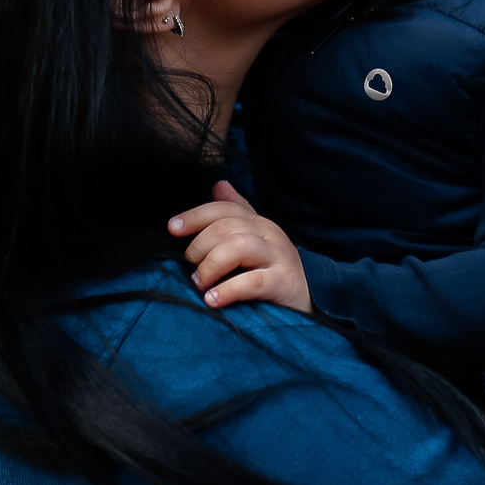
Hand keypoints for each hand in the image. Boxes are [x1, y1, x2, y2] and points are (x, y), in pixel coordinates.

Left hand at [170, 181, 313, 313]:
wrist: (312, 298)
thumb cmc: (275, 269)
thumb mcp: (257, 237)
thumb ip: (238, 212)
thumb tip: (219, 184)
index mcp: (258, 223)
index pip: (224, 209)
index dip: (195, 216)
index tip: (172, 228)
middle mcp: (269, 234)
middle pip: (227, 227)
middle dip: (200, 246)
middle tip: (191, 268)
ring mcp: (278, 257)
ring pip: (239, 247)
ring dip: (211, 265)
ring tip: (200, 283)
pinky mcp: (284, 282)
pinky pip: (253, 282)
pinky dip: (228, 290)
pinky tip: (213, 300)